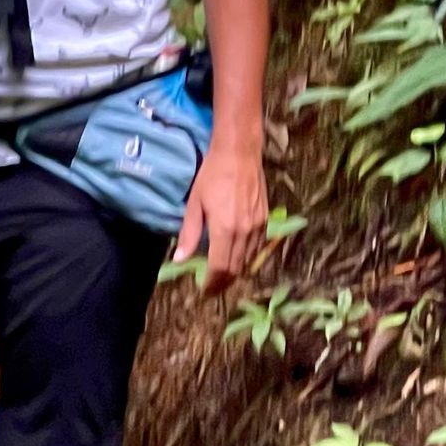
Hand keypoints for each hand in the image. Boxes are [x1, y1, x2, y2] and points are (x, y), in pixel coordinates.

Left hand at [174, 141, 266, 291]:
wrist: (239, 154)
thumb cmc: (212, 175)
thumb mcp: (194, 203)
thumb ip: (189, 234)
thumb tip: (180, 260)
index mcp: (224, 229)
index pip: (220, 268)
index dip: (212, 284)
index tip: (205, 291)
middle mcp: (244, 232)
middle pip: (236, 268)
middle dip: (224, 282)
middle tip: (212, 287)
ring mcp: (257, 226)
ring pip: (248, 260)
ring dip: (236, 270)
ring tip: (223, 274)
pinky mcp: (265, 219)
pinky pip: (257, 247)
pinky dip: (247, 256)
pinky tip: (237, 254)